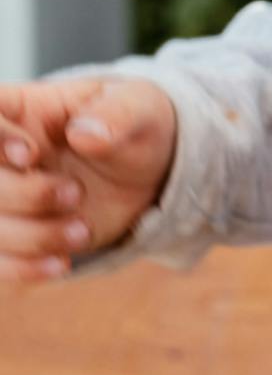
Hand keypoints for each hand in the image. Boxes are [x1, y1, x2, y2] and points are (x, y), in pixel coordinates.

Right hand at [0, 77, 176, 281]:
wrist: (152, 173)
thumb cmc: (138, 126)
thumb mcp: (139, 108)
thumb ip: (117, 114)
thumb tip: (86, 134)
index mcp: (19, 110)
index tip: (30, 154)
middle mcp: (2, 157)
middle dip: (22, 194)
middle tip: (75, 193)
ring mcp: (7, 197)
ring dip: (30, 235)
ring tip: (82, 230)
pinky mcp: (19, 234)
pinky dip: (23, 267)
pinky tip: (62, 263)